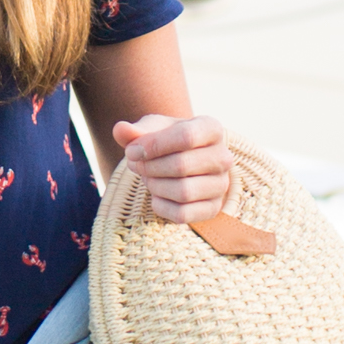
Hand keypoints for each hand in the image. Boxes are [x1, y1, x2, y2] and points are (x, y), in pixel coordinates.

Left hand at [111, 113, 229, 223]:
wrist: (179, 160)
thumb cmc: (165, 141)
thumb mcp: (150, 130)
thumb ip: (134, 131)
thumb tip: (120, 130)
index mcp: (211, 128)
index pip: (186, 136)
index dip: (154, 145)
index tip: (131, 151)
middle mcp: (223, 157)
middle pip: (182, 166)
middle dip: (150, 167)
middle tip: (135, 165)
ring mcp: (220, 185)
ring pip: (183, 192)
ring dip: (155, 186)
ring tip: (148, 178)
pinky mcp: (212, 208)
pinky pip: (182, 214)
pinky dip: (161, 206)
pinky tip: (156, 196)